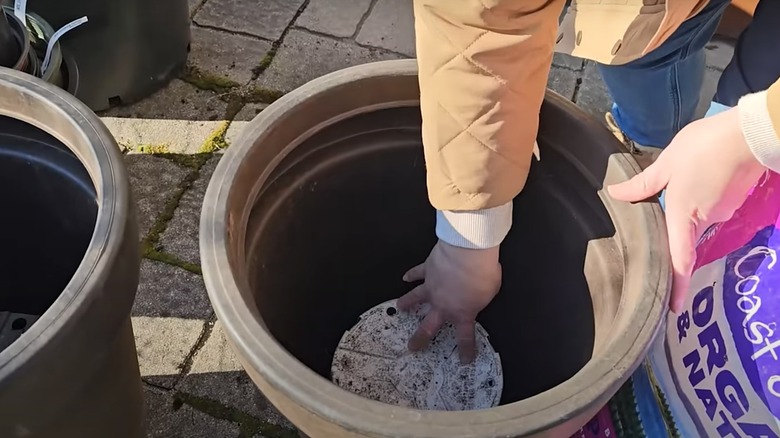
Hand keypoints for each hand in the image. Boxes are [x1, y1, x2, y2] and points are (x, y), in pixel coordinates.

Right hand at [397, 240, 501, 363]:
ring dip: (407, 304)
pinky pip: (416, 274)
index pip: (464, 337)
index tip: (464, 358)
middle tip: (413, 346)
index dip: (465, 350)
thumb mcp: (491, 291)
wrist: (467, 254)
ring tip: (400, 308)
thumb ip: (483, 297)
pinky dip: (410, 275)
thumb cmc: (481, 273)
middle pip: (427, 327)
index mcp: (461, 313)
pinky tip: (405, 277)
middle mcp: (443, 304)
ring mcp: (432, 288)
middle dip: (419, 339)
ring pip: (415, 299)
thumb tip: (481, 293)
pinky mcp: (427, 270)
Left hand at [607, 107, 765, 312]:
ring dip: (687, 209)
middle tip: (657, 229)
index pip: (680, 260)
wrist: (750, 132)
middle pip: (686, 237)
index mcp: (685, 217)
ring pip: (698, 218)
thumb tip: (614, 194)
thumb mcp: (667, 163)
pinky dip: (700, 199)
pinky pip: (710, 206)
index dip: (676, 286)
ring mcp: (723, 211)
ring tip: (676, 193)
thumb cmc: (704, 147)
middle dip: (674, 234)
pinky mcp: (734, 200)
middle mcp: (707, 220)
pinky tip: (695, 182)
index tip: (673, 308)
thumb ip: (643, 183)